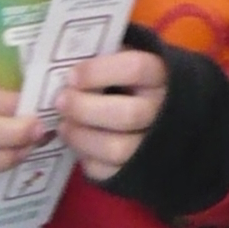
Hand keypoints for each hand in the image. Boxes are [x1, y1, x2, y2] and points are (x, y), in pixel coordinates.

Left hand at [54, 44, 167, 181]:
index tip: (72, 75)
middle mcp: (163, 113)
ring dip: (81, 137)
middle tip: (60, 101)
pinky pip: (108, 171)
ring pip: (116, 148)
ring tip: (64, 125)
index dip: (98, 72)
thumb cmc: (136, 82)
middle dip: (85, 108)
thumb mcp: (131, 59)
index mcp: (162, 77)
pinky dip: (86, 158)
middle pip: (126, 114)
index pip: (135, 69)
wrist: (168, 119)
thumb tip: (67, 56)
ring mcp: (152, 146)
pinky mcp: (137, 172)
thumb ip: (108, 56)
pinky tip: (78, 143)